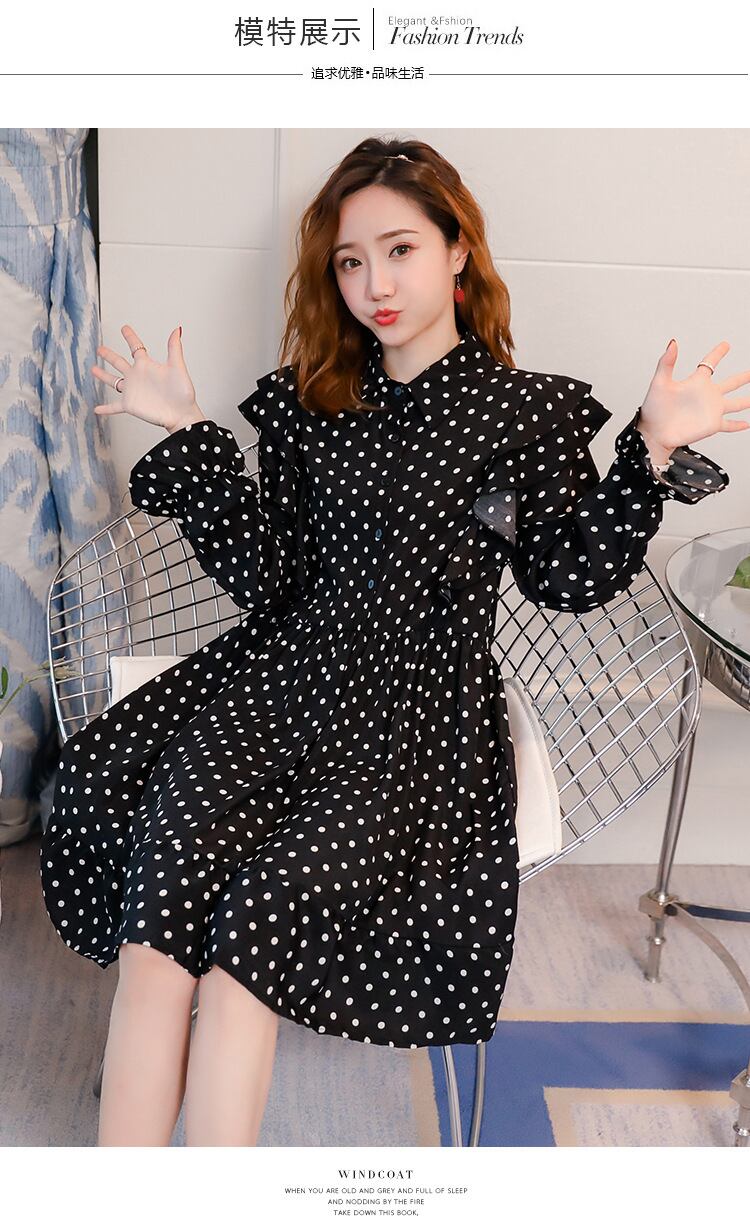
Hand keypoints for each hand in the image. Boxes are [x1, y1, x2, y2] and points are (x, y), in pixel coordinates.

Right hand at [91, 324, 204, 431]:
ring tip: (93, 370)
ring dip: (103, 376)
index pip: (136, 347)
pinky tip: (97, 409)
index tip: (125, 328)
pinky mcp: (130, 405)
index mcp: (146, 365)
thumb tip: (177, 329)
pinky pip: (114, 406)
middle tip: (100, 349)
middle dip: (109, 355)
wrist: (181, 414)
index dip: (130, 337)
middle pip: (119, 362)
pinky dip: (105, 408)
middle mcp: (137, 376)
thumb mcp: (177, 367)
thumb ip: (174, 348)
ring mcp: (132, 390)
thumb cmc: (182, 393)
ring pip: (113, 381)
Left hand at [637, 339, 749, 456]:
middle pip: (730, 383)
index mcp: (696, 382)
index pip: (710, 363)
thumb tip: (673, 343)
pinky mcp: (712, 425)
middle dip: (743, 377)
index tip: (725, 345)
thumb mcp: (659, 382)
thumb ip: (666, 362)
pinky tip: (746, 424)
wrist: (654, 433)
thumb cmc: (653, 409)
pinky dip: (738, 425)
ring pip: (735, 403)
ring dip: (746, 401)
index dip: (717, 353)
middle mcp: (706, 395)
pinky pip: (729, 425)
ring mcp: (711, 410)